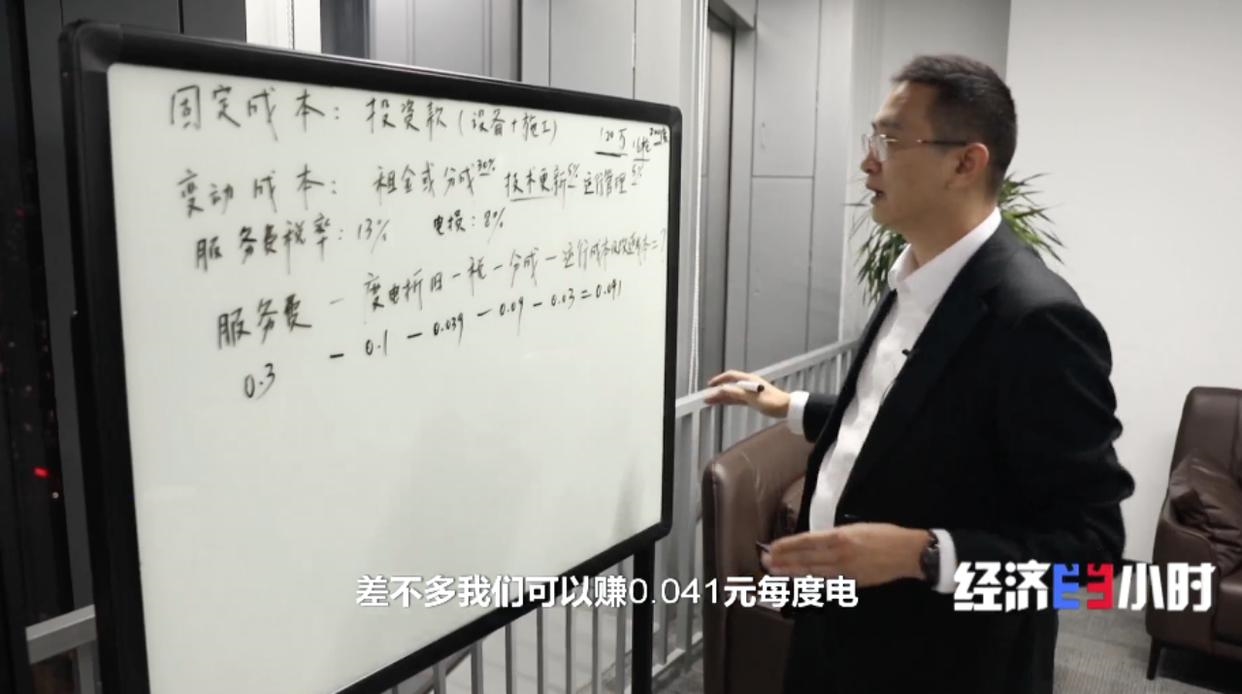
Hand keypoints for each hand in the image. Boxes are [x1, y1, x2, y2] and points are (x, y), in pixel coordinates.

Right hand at [704, 370, 790, 418]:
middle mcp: (749, 384)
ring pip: (733, 393)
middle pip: (730, 385)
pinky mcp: (753, 400)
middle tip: (707, 398)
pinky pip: (738, 399)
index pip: (731, 376)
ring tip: (711, 402)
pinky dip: (729, 401)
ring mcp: (751, 392)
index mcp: (749, 380)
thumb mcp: (752, 398)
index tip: (710, 385)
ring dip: (722, 397)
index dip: (719, 380)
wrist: (787, 408)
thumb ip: (737, 393)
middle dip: (718, 391)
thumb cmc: (772, 402)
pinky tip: (723, 403)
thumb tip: (722, 388)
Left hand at [760, 523, 929, 587]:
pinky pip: (826, 581)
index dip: (787, 546)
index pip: (806, 542)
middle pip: (805, 559)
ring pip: (812, 572)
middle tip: (764, 562)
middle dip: (783, 561)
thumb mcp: (857, 527)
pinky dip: (810, 580)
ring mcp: (845, 571)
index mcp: (840, 536)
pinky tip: (798, 580)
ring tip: (774, 572)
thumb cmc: (884, 534)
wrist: (909, 553)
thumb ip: (835, 535)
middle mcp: (839, 554)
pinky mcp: (852, 582)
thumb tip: (815, 542)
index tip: (771, 548)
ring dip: (791, 572)